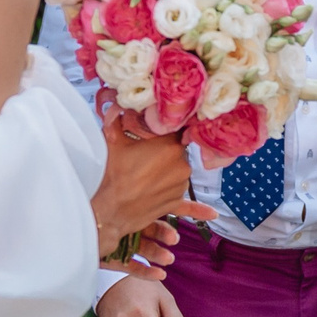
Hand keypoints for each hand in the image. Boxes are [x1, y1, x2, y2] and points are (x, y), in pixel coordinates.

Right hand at [91, 112, 211, 267]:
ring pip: (178, 171)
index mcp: (170, 146)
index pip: (176, 128)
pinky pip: (189, 206)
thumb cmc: (108, 174)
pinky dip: (199, 210)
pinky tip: (212, 214)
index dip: (166, 126)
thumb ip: (116, 118)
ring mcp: (180, 186)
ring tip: (145, 173)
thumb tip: (117, 103)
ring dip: (167, 170)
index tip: (159, 125)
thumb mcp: (111, 141)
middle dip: (163, 150)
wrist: (104, 210)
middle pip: (177, 150)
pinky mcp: (174, 204)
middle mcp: (181, 165)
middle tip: (144, 151)